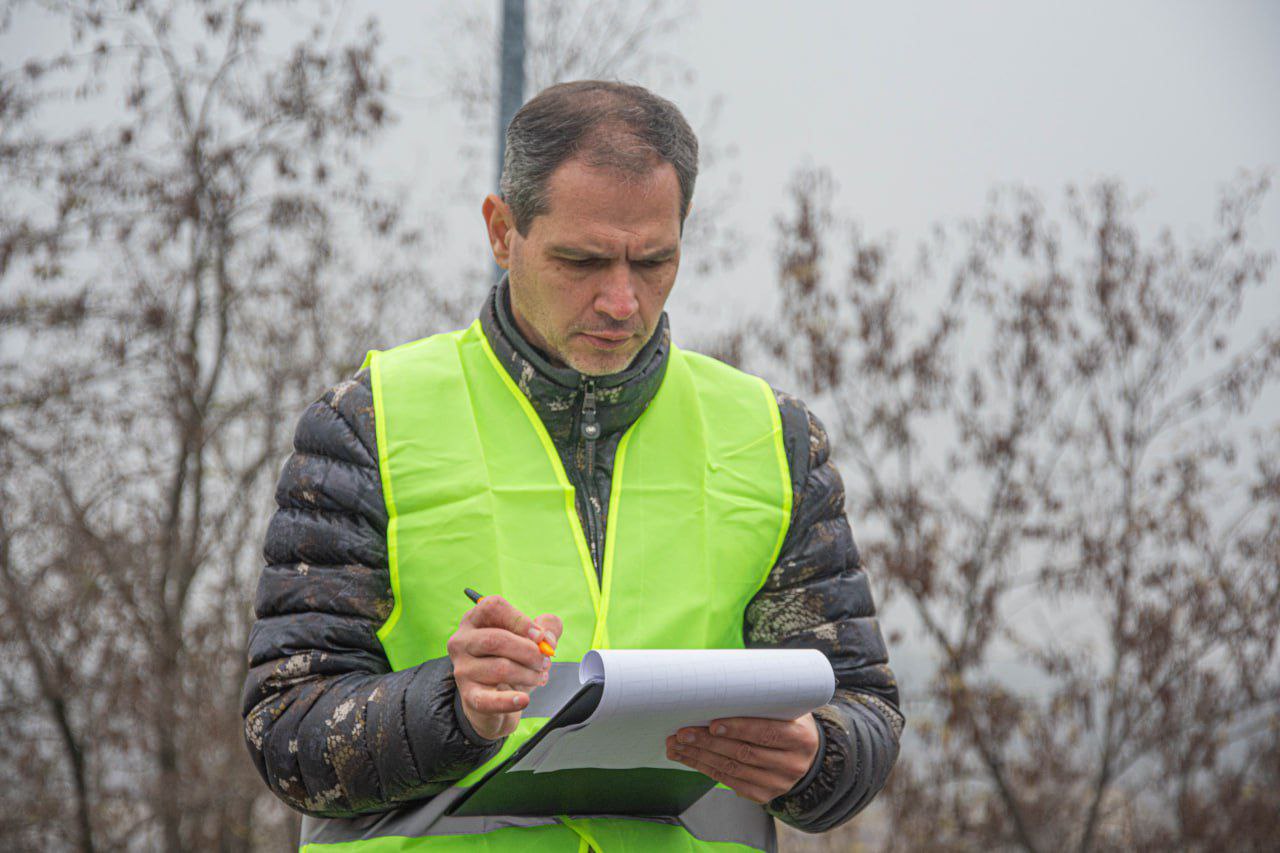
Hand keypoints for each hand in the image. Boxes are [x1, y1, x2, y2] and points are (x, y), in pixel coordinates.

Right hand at [446, 594, 561, 739]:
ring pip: (500, 668)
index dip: (520, 620)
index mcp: (474, 619)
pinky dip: (509, 701)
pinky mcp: (469, 696)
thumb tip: (548, 637)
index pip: (492, 607)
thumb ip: (547, 628)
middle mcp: (462, 641)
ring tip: (539, 677)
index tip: (540, 636)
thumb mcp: (530, 638)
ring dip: (528, 674)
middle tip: (545, 661)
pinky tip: (524, 700)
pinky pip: (488, 700)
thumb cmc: (512, 659)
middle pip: (496, 639)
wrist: (497, 697)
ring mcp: (463, 669)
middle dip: (529, 651)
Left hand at [665, 713, 820, 803]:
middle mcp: (792, 763)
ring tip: (677, 745)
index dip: (738, 729)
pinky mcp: (763, 795)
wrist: (807, 756)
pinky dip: (707, 769)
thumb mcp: (787, 709)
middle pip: (744, 753)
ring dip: (700, 757)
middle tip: (683, 733)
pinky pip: (730, 781)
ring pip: (732, 769)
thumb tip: (718, 693)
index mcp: (800, 737)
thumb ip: (761, 703)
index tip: (712, 725)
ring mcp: (777, 783)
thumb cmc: (790, 724)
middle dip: (708, 743)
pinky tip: (690, 758)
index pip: (766, 733)